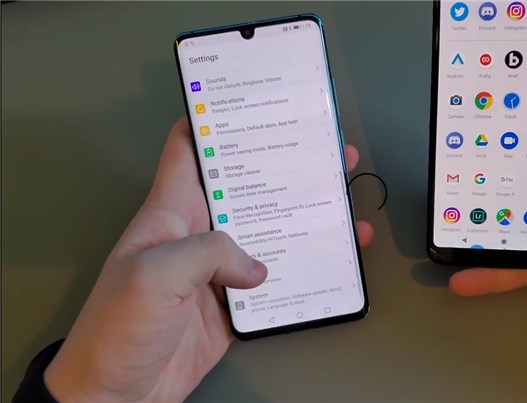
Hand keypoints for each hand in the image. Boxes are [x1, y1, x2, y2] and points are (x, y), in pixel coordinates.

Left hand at [44, 118, 373, 401]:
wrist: (119, 395)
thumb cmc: (117, 329)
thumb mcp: (155, 275)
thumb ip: (210, 252)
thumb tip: (257, 265)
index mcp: (170, 214)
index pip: (188, 151)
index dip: (214, 120)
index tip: (252, 102)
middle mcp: (198, 234)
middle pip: (247, 186)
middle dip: (283, 163)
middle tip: (323, 147)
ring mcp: (218, 269)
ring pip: (269, 229)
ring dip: (304, 212)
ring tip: (341, 195)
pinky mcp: (235, 302)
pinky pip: (277, 276)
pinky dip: (306, 264)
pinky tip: (332, 256)